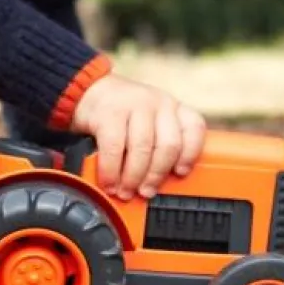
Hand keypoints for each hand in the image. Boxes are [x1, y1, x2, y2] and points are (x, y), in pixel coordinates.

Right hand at [70, 73, 205, 200]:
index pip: (194, 128)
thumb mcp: (149, 123)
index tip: (180, 173)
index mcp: (174, 108)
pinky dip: (111, 171)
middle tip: (146, 192)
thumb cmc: (123, 116)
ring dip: (133, 177)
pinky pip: (114, 148)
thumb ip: (159, 145)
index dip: (190, 154)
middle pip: (169, 145)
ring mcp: (135, 104)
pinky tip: (109, 182)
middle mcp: (159, 103)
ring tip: (125, 191)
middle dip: (156, 175)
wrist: (89, 93)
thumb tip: (158, 185)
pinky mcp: (110, 112)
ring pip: (143, 148)